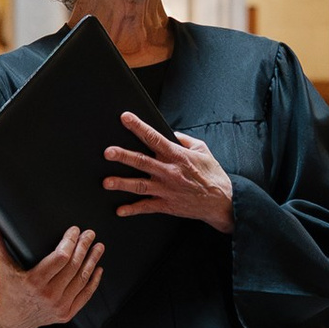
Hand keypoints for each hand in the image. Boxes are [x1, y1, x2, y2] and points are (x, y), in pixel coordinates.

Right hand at [0, 218, 103, 327]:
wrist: (13, 319)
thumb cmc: (9, 290)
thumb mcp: (2, 267)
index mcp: (34, 281)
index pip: (60, 258)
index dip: (70, 243)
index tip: (75, 230)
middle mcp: (48, 295)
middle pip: (73, 266)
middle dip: (84, 247)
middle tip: (90, 234)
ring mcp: (59, 306)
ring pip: (81, 279)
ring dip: (92, 261)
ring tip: (98, 246)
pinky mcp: (66, 314)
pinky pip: (84, 295)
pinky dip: (93, 282)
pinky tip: (98, 268)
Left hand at [105, 113, 233, 230]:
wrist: (222, 202)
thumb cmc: (212, 175)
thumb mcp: (202, 150)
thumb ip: (184, 140)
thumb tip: (171, 133)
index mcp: (177, 156)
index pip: (154, 137)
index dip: (138, 126)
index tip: (125, 118)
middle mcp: (169, 172)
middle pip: (142, 162)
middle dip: (123, 156)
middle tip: (108, 152)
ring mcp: (166, 190)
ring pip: (139, 185)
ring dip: (122, 183)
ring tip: (106, 182)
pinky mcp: (167, 205)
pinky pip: (146, 207)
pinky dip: (132, 209)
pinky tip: (120, 210)